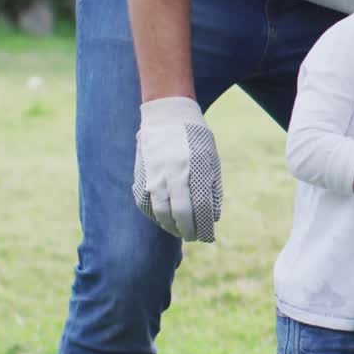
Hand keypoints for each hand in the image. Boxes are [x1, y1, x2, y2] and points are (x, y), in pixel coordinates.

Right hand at [132, 96, 222, 241]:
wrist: (166, 116)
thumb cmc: (195, 139)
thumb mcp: (211, 159)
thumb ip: (212, 188)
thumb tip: (213, 217)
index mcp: (195, 168)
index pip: (201, 208)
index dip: (205, 226)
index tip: (209, 236)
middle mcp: (173, 174)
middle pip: (181, 213)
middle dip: (189, 231)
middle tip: (194, 237)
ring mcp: (154, 176)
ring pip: (161, 212)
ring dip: (171, 227)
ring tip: (180, 232)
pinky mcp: (141, 176)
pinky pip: (146, 204)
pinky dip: (156, 216)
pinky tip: (165, 219)